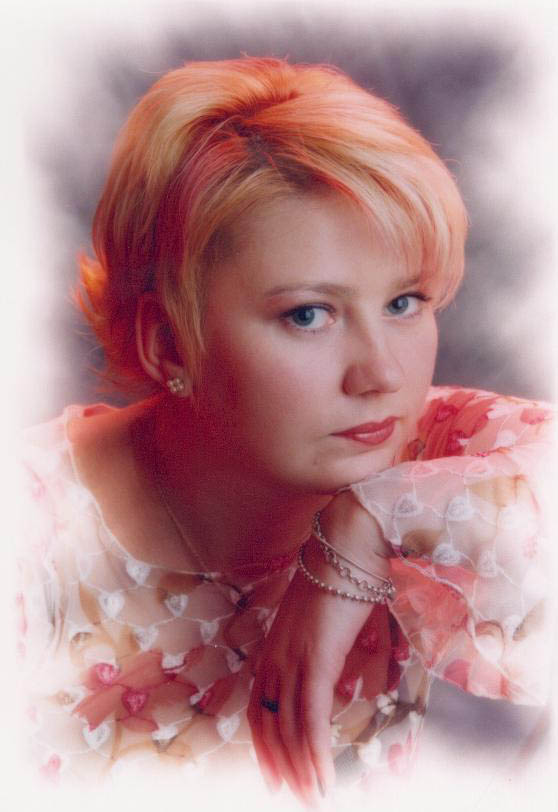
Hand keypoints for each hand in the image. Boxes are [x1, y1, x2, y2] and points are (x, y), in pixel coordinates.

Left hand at [247, 492, 390, 803]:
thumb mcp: (337, 621)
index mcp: (278, 645)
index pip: (260, 704)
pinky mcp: (315, 659)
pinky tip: (322, 779)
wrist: (351, 543)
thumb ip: (338, 650)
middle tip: (289, 795)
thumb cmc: (349, 576)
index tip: (274, 769)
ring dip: (299, 769)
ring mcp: (293, 657)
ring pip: (287, 728)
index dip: (264, 741)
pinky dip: (314, 754)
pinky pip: (309, 718)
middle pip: (266, 722)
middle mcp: (276, 654)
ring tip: (311, 799)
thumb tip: (353, 675)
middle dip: (277, 764)